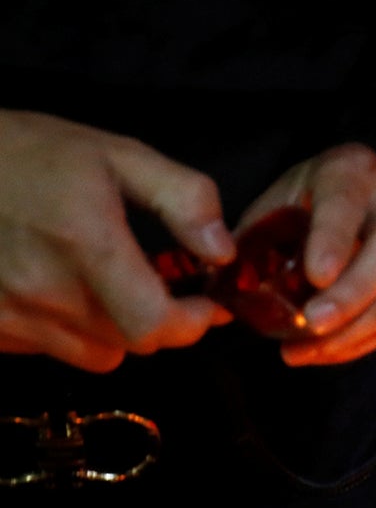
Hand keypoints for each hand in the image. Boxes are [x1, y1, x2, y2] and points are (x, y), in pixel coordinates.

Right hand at [0, 109, 234, 372]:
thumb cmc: (31, 153)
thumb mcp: (118, 155)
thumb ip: (183, 199)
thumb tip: (222, 252)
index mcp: (86, 246)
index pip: (154, 325)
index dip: (193, 322)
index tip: (207, 303)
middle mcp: (45, 291)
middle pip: (132, 343)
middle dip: (161, 320)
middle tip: (164, 287)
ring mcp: (10, 314)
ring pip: (95, 355)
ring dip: (116, 331)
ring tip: (109, 288)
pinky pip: (49, 350)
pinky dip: (68, 332)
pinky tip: (63, 292)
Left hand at [240, 144, 375, 366]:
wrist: (353, 201)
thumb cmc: (303, 204)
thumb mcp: (274, 205)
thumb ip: (254, 239)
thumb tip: (220, 282)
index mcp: (351, 173)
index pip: (346, 204)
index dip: (333, 241)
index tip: (315, 276)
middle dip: (354, 291)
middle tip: (314, 321)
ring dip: (356, 328)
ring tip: (308, 351)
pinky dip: (363, 342)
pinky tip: (325, 353)